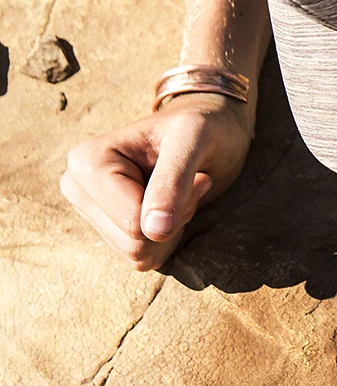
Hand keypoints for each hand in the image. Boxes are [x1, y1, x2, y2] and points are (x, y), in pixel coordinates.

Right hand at [60, 94, 253, 271]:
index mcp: (87, 161)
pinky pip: (143, 258)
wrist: (209, 130)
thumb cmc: (201, 127)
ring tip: (180, 191)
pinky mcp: (109, 229)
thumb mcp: (194, 139)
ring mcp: (91, 211)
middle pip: (133, 243)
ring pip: (137, 255)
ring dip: (172, 229)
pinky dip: (167, 239)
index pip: (132, 221)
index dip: (174, 206)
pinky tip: (172, 207)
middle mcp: (78, 188)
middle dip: (172, 220)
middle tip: (187, 182)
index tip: (189, 171)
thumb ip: (172, 181)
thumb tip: (152, 231)